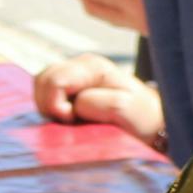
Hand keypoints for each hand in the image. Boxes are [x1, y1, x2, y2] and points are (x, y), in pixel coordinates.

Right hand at [34, 54, 164, 144]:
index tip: (72, 121)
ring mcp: (73, 78)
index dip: (55, 104)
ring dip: (47, 107)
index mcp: (91, 67)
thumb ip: (95, 102)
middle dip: (48, 105)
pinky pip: (45, 96)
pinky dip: (50, 110)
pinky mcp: (69, 91)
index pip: (54, 80)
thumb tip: (72, 106)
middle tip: (70, 122)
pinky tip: (68, 120)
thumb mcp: (124, 108)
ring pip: (40, 87)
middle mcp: (79, 68)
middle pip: (42, 80)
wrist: (151, 125)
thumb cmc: (142, 117)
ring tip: (70, 121)